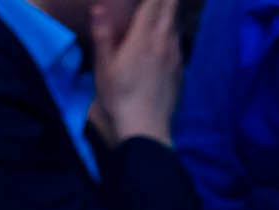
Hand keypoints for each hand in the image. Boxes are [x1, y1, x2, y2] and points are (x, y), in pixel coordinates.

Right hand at [90, 0, 181, 147]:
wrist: (147, 128)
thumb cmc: (120, 97)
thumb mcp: (104, 67)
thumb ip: (103, 35)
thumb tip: (98, 7)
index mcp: (143, 38)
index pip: (153, 3)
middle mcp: (163, 43)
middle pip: (170, 10)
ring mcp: (175, 57)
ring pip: (176, 25)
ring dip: (171, 12)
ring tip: (168, 5)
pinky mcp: (180, 71)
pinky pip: (178, 43)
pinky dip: (174, 31)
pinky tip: (169, 34)